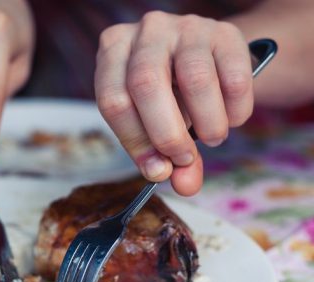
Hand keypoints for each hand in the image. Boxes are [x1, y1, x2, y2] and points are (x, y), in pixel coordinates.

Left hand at [95, 11, 252, 195]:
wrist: (209, 58)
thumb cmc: (169, 94)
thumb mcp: (154, 123)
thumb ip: (163, 155)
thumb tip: (184, 186)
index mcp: (113, 50)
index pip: (113, 100)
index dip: (134, 141)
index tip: (157, 169)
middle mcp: (146, 31)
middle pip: (146, 85)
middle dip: (167, 134)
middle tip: (183, 159)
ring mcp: (186, 27)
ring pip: (194, 79)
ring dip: (207, 123)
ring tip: (212, 138)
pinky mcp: (227, 32)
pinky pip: (234, 76)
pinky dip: (236, 110)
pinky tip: (231, 118)